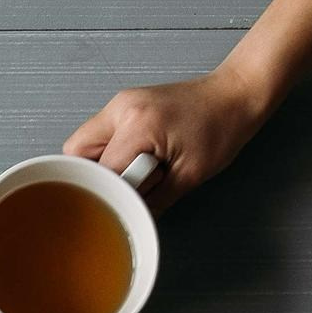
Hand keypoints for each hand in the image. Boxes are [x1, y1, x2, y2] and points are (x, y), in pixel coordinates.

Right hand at [63, 64, 272, 211]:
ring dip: (100, 166)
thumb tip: (129, 216)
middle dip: (92, 178)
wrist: (235, 96)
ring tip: (134, 174)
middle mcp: (121, 107)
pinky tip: (134, 162)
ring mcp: (120, 103)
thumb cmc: (221, 128)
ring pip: (84, 144)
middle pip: (77, 152)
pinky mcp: (124, 106)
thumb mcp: (189, 175)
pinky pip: (100, 136)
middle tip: (122, 190)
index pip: (100, 170)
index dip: (108, 194)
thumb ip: (152, 199)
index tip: (117, 207)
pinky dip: (109, 154)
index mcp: (137, 123)